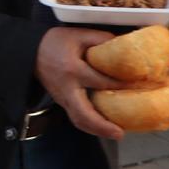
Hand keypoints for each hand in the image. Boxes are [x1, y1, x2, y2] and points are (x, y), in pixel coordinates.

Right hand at [32, 27, 132, 141]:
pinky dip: (89, 124)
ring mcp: (62, 98)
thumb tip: (124, 46)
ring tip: (115, 133)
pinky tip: (102, 126)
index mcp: (73, 70)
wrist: (30, 50)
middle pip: (84, 115)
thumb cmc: (55, 41)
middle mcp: (67, 88)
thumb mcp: (78, 35)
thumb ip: (100, 39)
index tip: (138, 89)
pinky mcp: (61, 101)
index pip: (100, 81)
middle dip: (102, 126)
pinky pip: (76, 117)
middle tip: (120, 133)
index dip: (120, 85)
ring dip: (96, 130)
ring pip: (78, 121)